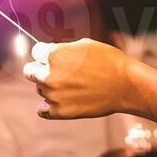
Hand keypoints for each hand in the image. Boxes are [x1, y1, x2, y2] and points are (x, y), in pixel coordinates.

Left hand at [26, 40, 142, 118]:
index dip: (45, 54)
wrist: (125, 86)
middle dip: (40, 69)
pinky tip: (60, 101)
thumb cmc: (109, 61)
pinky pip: (42, 110)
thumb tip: (51, 54)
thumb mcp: (85, 45)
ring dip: (50, 87)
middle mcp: (49, 75)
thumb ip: (63, 49)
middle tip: (56, 72)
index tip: (53, 57)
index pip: (35, 52)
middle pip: (30, 71)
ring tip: (71, 86)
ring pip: (39, 90)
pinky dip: (48, 106)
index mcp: (54, 55)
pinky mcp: (60, 111)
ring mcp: (53, 95)